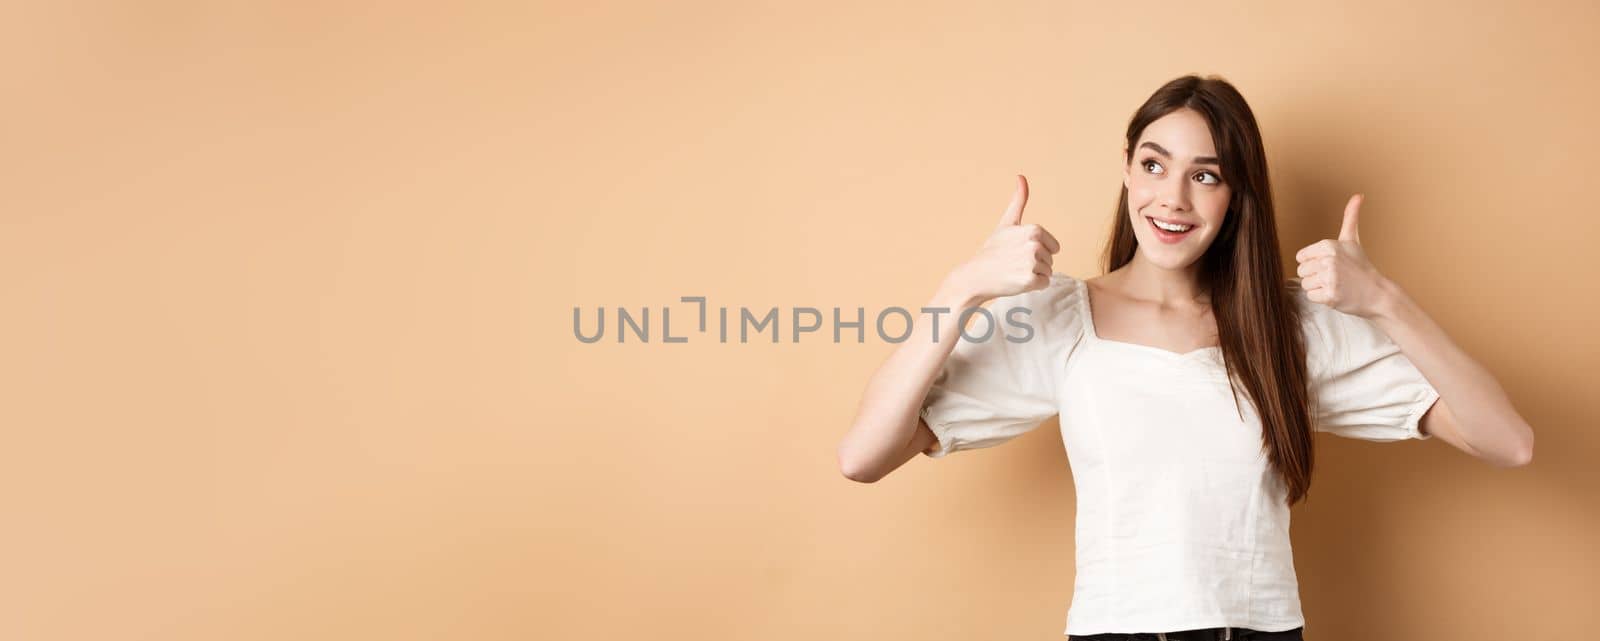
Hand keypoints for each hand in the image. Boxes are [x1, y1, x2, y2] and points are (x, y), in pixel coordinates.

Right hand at [944, 175, 1060, 303]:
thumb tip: (1021, 177)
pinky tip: (1016, 281)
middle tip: (1014, 263)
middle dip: (1035, 264)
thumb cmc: (992, 250)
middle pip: (1051, 260)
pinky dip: (1032, 286)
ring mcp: (1033, 262)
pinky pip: (1044, 284)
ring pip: (1048, 272)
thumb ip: (1019, 201)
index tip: (1019, 250)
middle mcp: (1035, 244)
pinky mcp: (1030, 280)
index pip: (1053, 246)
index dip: (1038, 251)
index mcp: (1034, 229)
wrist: (976, 275)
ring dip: (1033, 275)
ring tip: (1014, 271)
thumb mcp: (1007, 223)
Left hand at [1293, 194, 1392, 317]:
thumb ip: (1350, 217)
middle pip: (1301, 271)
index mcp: (1328, 245)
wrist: (1377, 292)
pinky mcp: (1330, 295)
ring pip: (1305, 284)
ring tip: (1336, 284)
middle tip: (1334, 276)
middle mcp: (1328, 260)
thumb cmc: (1361, 266)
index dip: (1313, 262)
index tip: (1329, 264)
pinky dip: (1322, 298)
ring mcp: (1330, 278)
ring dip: (1318, 287)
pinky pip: (1311, 296)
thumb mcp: (1352, 240)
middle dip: (1315, 275)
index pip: (1301, 257)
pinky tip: (1336, 294)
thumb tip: (1358, 195)